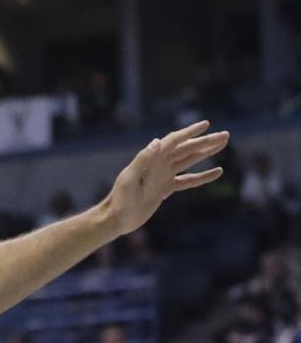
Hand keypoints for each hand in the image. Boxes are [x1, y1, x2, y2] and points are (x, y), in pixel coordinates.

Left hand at [105, 120, 229, 234]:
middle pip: (186, 149)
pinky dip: (202, 177)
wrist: (117, 218)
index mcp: (151, 159)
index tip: (206, 124)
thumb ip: (142, 160)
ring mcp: (163, 176)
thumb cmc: (120, 199)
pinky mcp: (165, 189)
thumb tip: (156, 141)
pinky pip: (188, 180)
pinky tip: (217, 172)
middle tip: (225, 135)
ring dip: (206, 153)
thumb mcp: (129, 179)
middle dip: (205, 141)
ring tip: (223, 144)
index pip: (173, 141)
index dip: (189, 132)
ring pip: (189, 161)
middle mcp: (159, 164)